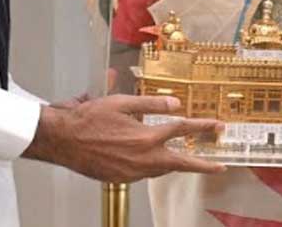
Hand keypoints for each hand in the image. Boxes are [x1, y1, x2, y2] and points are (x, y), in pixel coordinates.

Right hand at [22, 94, 227, 182]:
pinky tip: (151, 159)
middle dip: (202, 165)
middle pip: (180, 162)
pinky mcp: (120, 178)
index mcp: (145, 137)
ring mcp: (132, 172)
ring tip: (185, 160)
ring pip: (161, 169)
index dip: (202, 127)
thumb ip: (150, 104)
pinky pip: (144, 173)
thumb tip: (174, 104)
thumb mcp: (121, 103)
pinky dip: (152, 166)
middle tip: (219, 166)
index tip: (217, 126)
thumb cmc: (87, 118)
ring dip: (174, 164)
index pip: (182, 130)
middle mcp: (142, 158)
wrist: (62, 139)